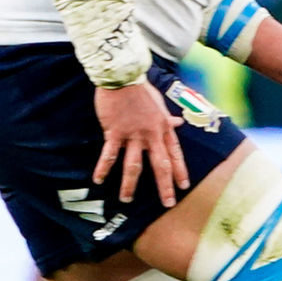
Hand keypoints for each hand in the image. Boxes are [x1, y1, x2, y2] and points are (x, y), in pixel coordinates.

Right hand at [93, 81, 188, 205]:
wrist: (122, 77)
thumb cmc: (140, 89)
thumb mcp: (159, 104)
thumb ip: (167, 118)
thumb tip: (179, 123)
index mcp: (163, 128)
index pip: (175, 153)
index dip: (180, 170)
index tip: (183, 186)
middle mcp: (151, 135)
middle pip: (160, 165)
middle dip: (164, 186)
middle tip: (168, 203)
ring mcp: (133, 135)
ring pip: (133, 165)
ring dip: (130, 184)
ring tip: (126, 199)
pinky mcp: (114, 133)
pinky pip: (109, 155)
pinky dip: (103, 168)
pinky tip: (97, 180)